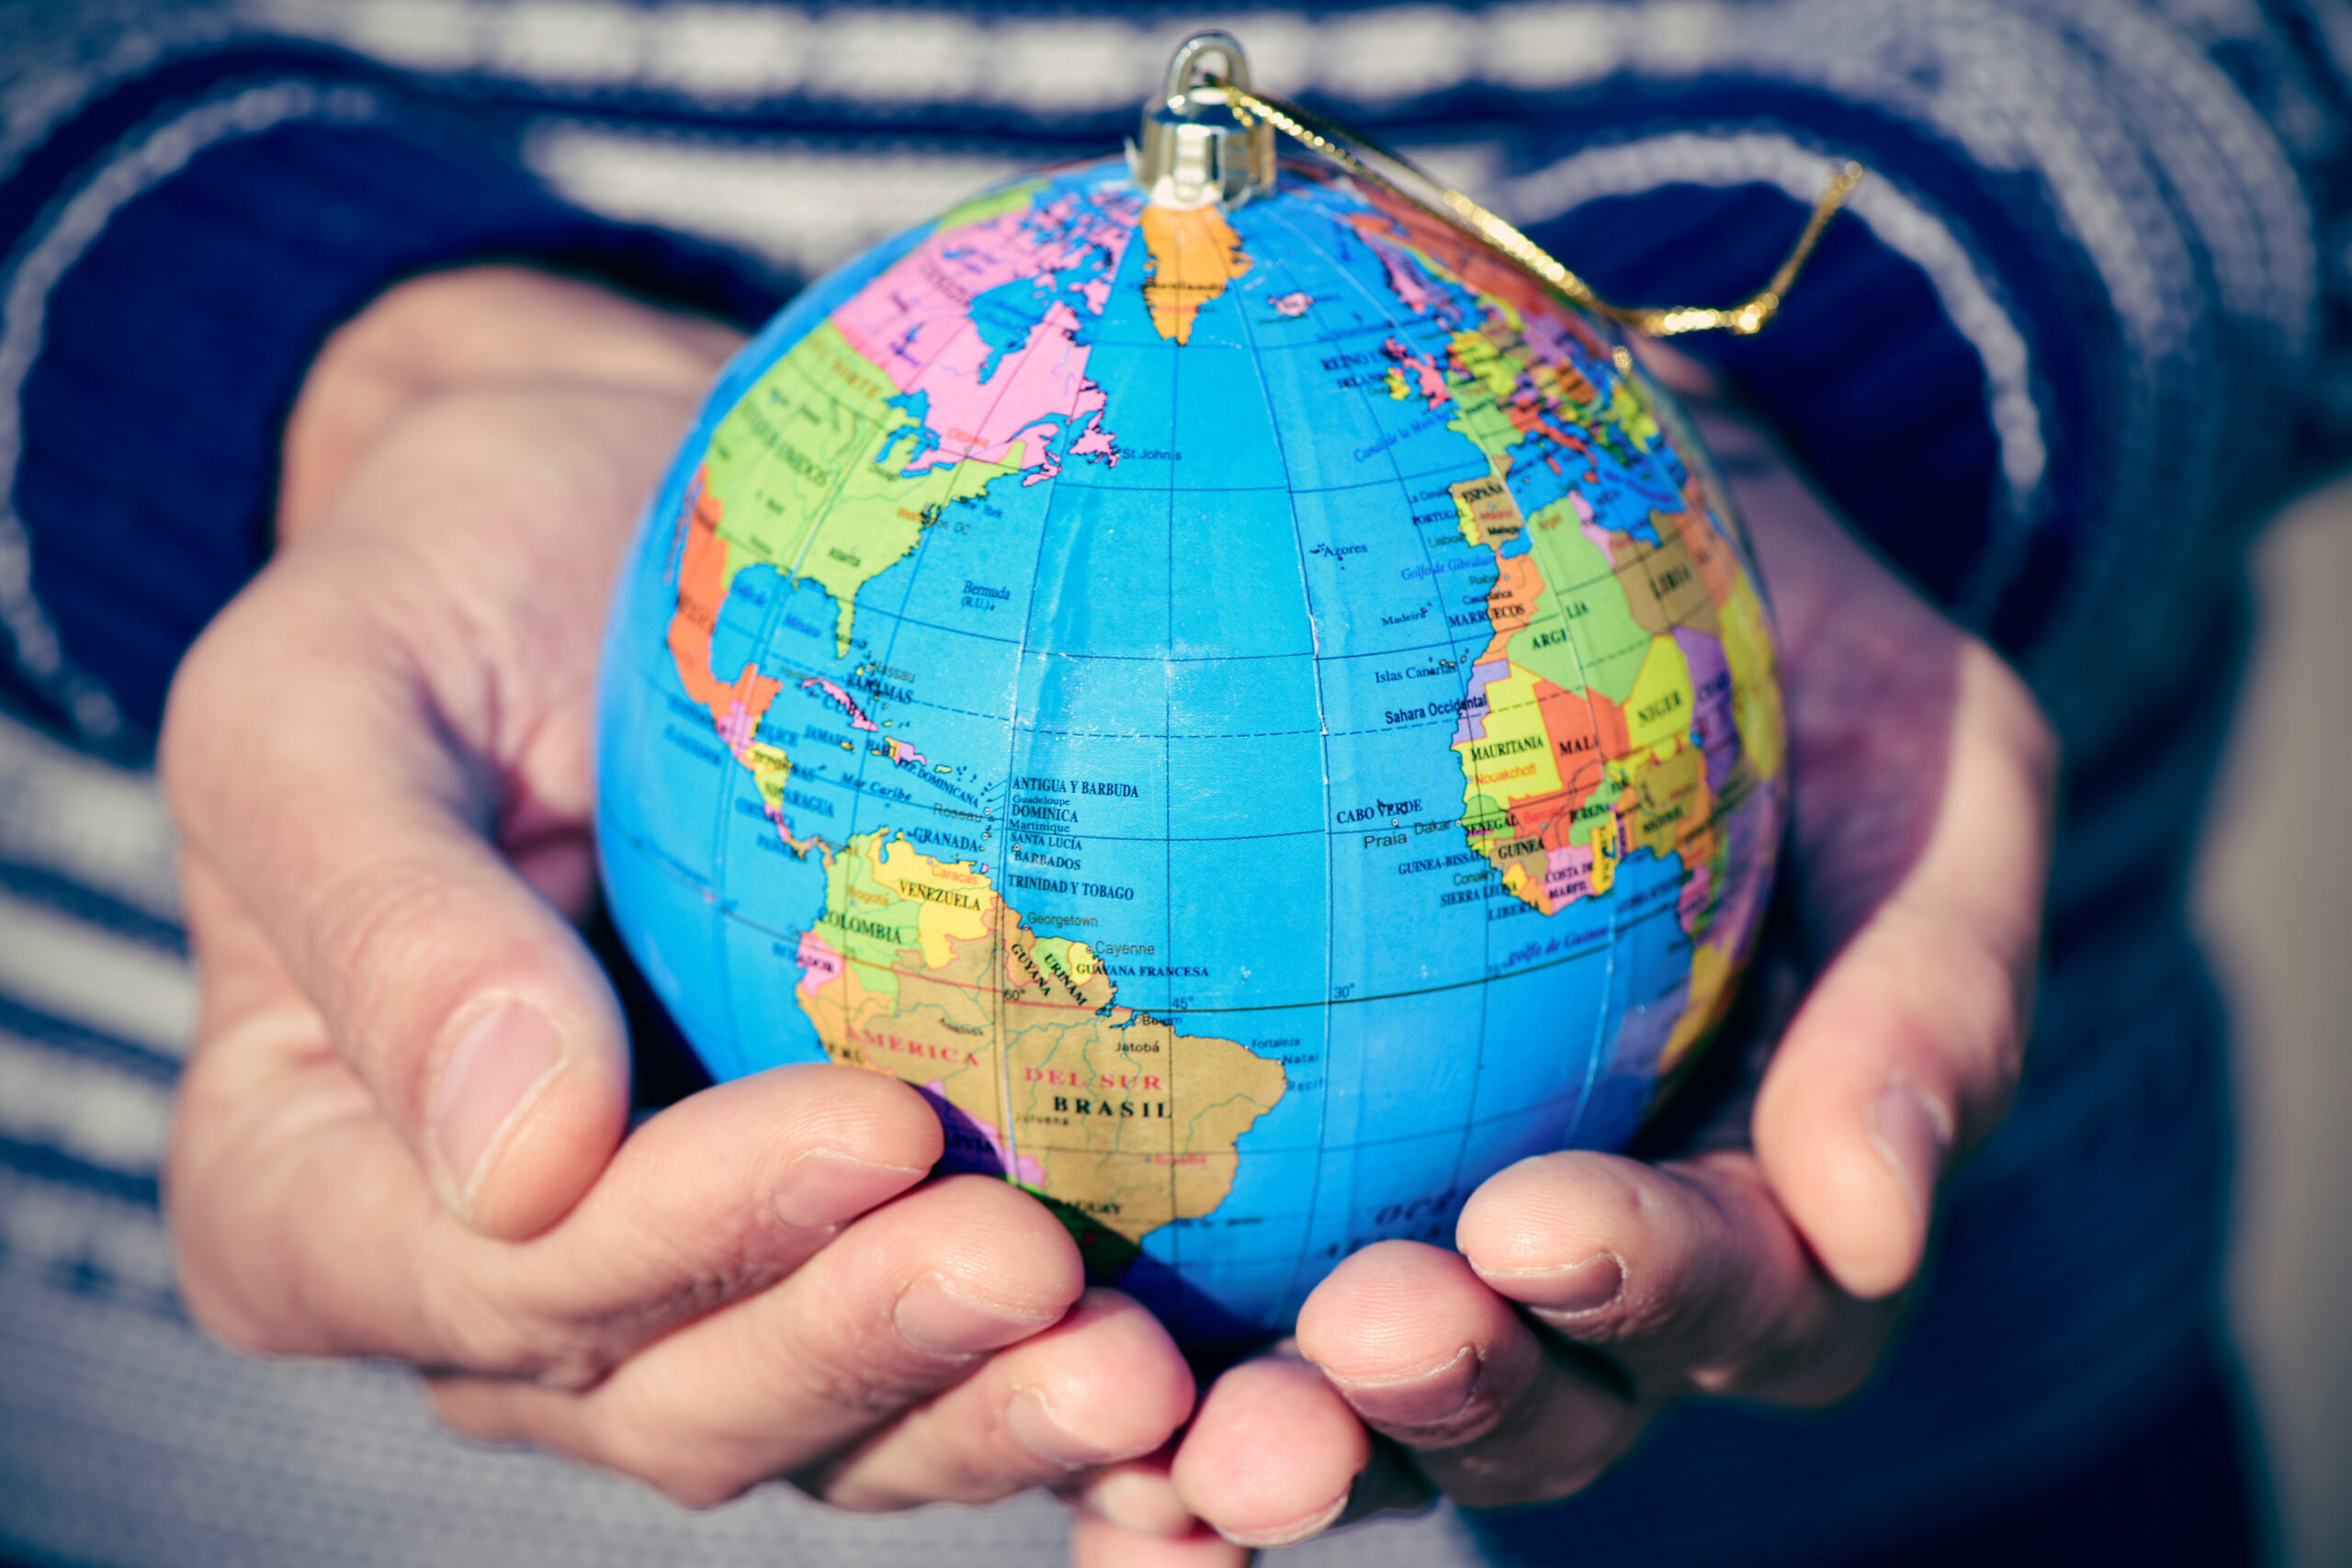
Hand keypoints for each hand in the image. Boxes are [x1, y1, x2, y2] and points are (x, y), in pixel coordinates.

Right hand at [160, 268, 1194, 1507]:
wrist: (604, 538)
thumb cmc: (443, 585)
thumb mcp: (325, 696)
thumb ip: (381, 918)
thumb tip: (519, 1159)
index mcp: (315, 1196)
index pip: (499, 1274)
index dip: (684, 1233)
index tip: (874, 1127)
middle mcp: (495, 1288)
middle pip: (677, 1390)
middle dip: (863, 1344)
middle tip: (1039, 1263)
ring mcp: (689, 1285)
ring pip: (830, 1419)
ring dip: (986, 1407)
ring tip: (1140, 1364)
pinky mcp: (846, 1243)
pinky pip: (944, 1356)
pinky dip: (1051, 1374)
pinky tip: (1190, 1355)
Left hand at [1063, 367, 2058, 1562]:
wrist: (1599, 525)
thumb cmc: (1780, 638)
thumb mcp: (1928, 763)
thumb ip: (1933, 990)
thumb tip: (1874, 1222)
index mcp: (1775, 1196)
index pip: (1748, 1301)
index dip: (1655, 1291)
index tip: (1532, 1215)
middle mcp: (1598, 1264)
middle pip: (1550, 1405)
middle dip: (1466, 1397)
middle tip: (1359, 1326)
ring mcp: (1426, 1239)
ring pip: (1364, 1408)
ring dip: (1288, 1441)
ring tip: (1170, 1433)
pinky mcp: (1262, 1191)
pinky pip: (1196, 1314)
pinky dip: (1128, 1382)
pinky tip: (1046, 1362)